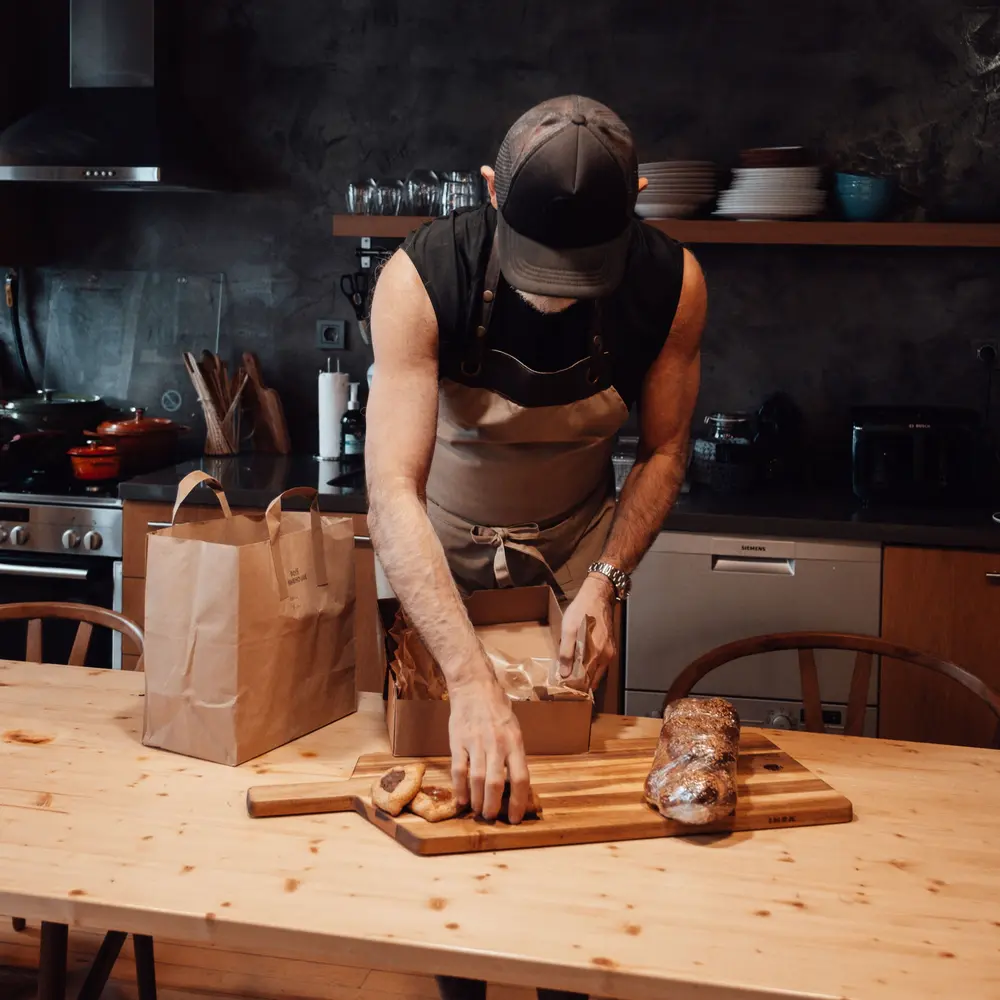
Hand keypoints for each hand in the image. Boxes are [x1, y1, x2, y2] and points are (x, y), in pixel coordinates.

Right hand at [447, 671, 530, 822]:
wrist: (474, 687)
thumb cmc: (497, 709)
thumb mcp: (514, 729)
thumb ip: (513, 754)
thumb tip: (515, 783)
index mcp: (515, 743)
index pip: (521, 778)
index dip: (519, 802)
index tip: (516, 817)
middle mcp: (497, 745)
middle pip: (496, 783)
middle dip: (494, 806)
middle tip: (492, 817)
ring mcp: (476, 743)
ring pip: (477, 780)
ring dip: (477, 800)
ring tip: (478, 811)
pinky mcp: (458, 741)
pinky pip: (459, 770)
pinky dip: (459, 788)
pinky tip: (461, 800)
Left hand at [558, 573, 615, 687]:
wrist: (598, 595)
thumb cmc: (582, 610)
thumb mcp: (568, 630)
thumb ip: (567, 653)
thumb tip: (565, 673)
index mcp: (597, 655)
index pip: (588, 681)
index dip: (576, 686)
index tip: (565, 688)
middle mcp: (606, 657)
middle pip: (593, 678)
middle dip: (580, 682)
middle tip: (565, 682)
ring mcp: (610, 651)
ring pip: (597, 670)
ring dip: (585, 674)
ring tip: (570, 673)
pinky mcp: (610, 645)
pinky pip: (600, 661)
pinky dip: (590, 665)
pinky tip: (580, 661)